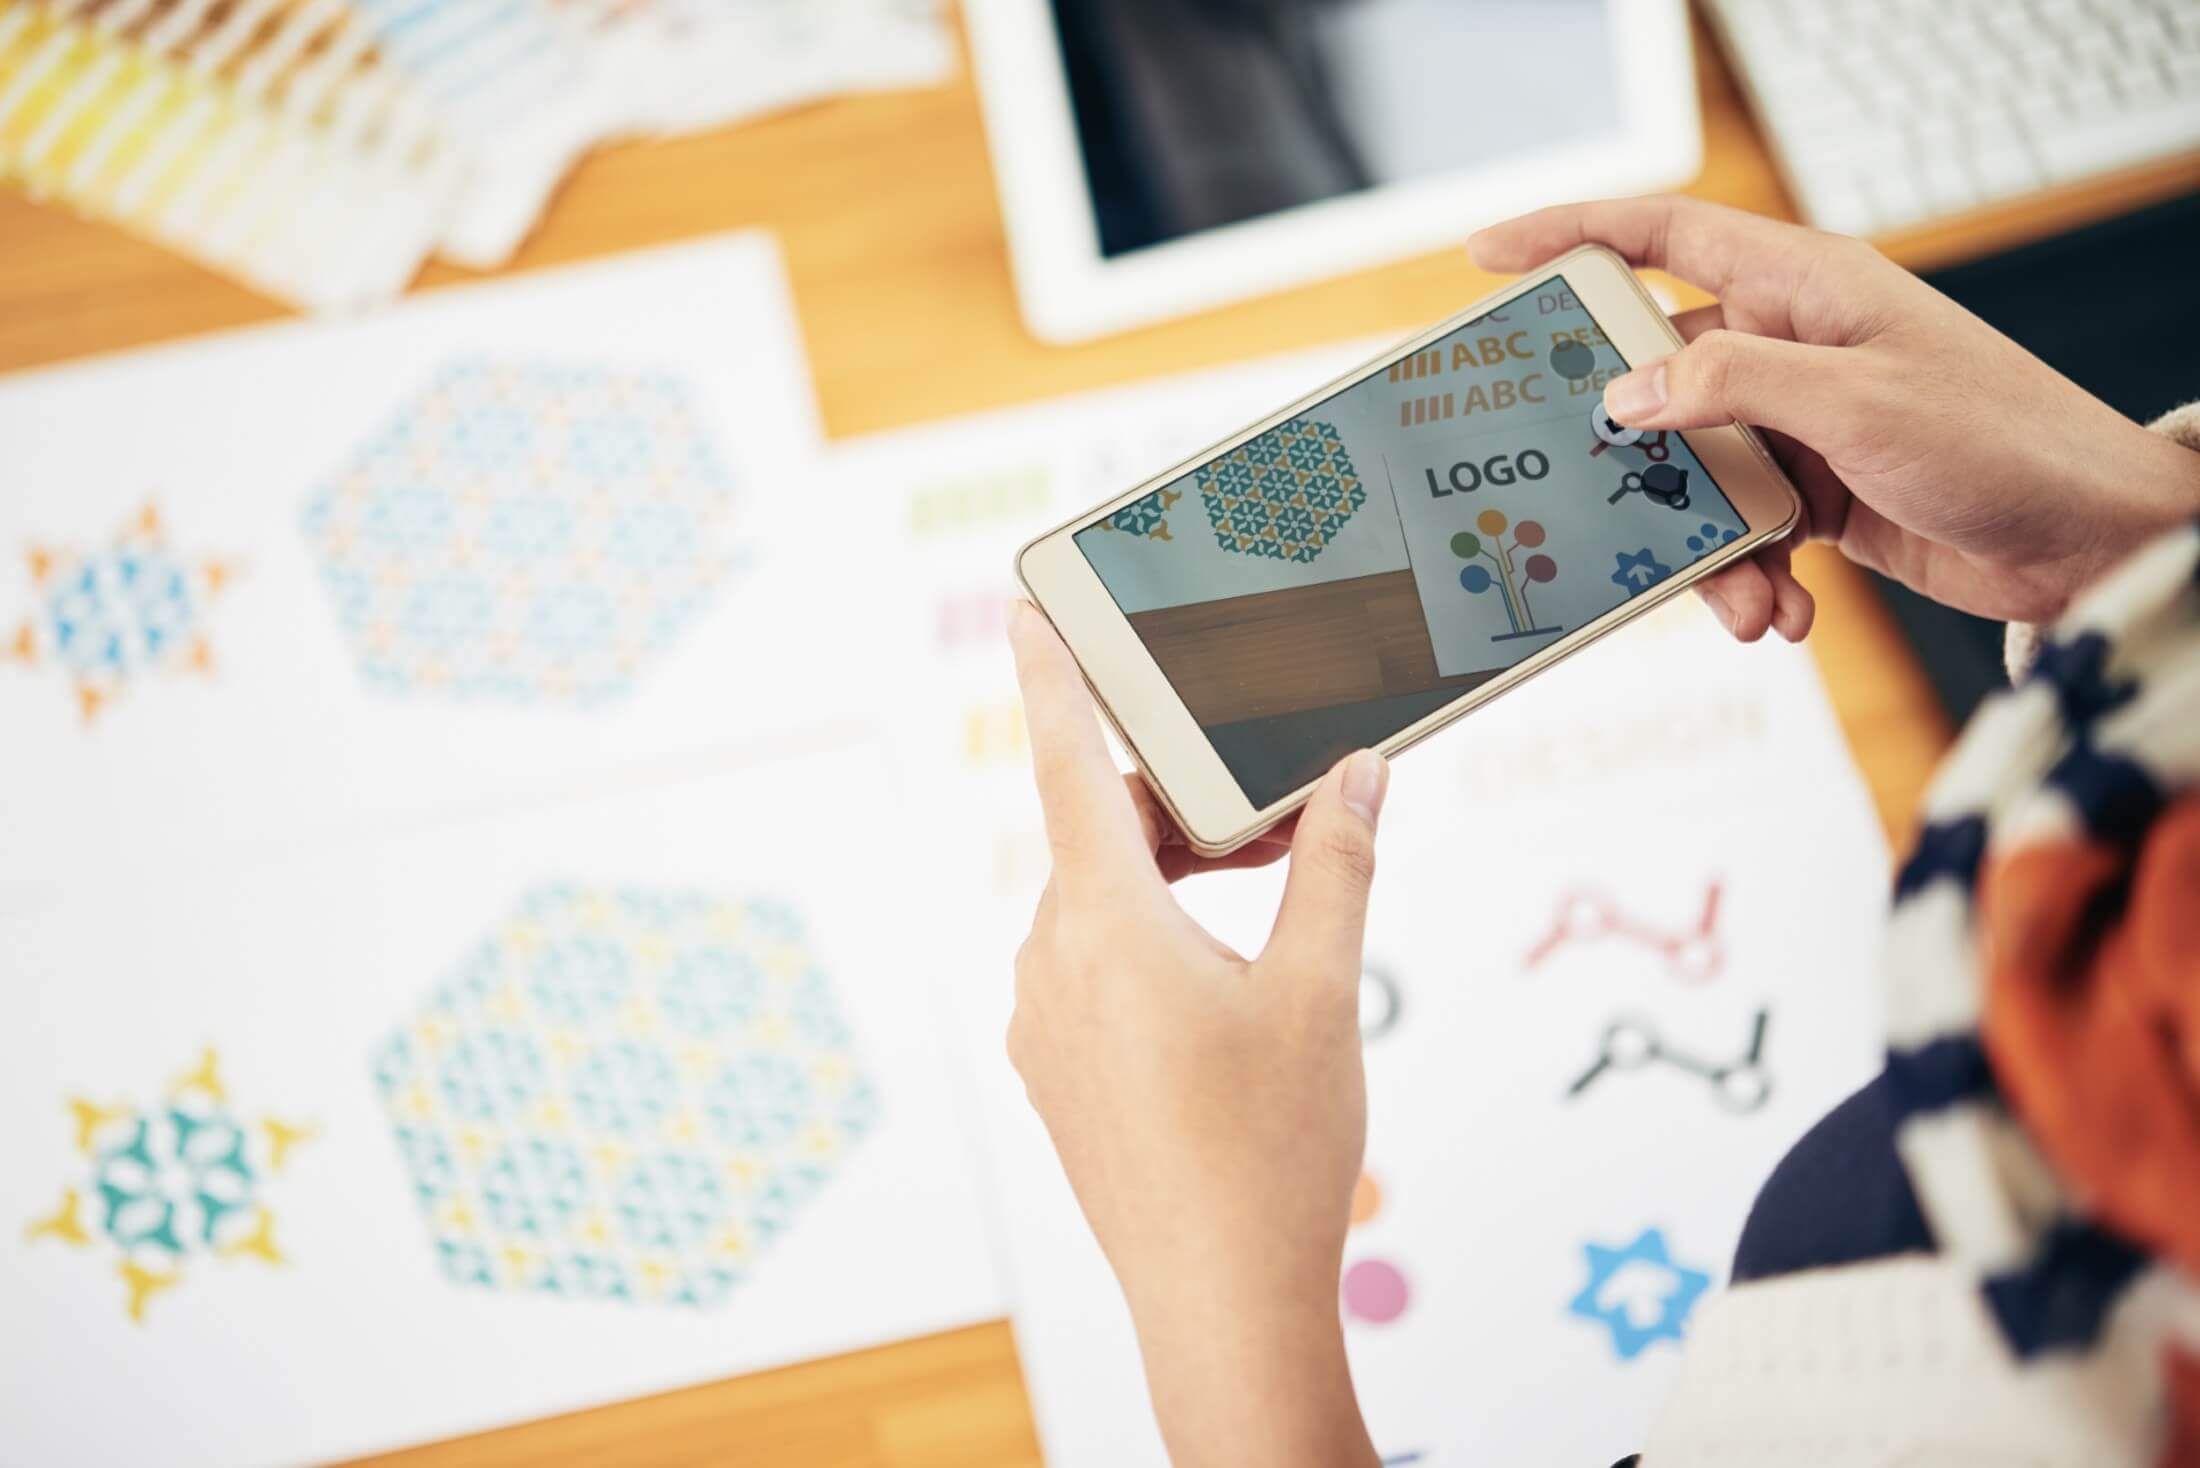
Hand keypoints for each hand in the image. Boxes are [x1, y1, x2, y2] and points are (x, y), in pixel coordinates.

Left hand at [1006, 601, 1384, 1467]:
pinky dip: (1152, 941)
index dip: (1052, 676)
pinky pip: (1093, 966)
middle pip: (1106, 838)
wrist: (1220, 1302)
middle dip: (1187, 809)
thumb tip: (1354, 775)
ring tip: (1274, 903)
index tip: (1028, 607)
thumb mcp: (1322, 991)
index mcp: (1105, 921)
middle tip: (1282, 809)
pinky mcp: (1057, 1071)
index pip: (1067, 764)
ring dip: (1176, 881)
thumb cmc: (1274, 1150)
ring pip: (1103, 905)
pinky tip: (1225, 984)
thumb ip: (1336, 867)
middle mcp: (1053, 960)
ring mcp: (1046, 1023)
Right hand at [1470, 196, 2199, 638]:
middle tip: (1582, 493)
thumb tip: (1625, 394)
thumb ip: (1731, 387)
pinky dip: (1752, 581)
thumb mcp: (1854, 402)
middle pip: (1658, 380)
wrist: (2090, 540)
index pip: (1662, 235)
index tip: (1492, 259)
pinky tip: (1789, 615)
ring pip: (1693, 476)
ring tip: (1745, 604)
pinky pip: (1740, 532)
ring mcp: (1801, 422)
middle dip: (1627, 456)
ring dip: (1703, 549)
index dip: (1571, 236)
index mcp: (1801, 286)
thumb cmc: (2000, 440)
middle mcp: (1792, 345)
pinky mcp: (1817, 494)